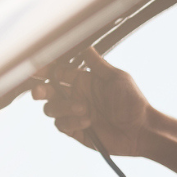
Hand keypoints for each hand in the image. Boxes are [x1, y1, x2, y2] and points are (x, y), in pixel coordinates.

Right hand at [31, 47, 152, 157]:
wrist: (141, 130)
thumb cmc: (133, 102)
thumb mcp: (116, 78)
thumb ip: (97, 64)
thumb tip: (84, 45)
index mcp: (84, 81)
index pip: (58, 73)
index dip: (44, 70)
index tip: (34, 68)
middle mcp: (77, 96)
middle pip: (48, 92)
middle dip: (41, 90)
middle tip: (40, 92)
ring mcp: (75, 114)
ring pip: (51, 109)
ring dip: (63, 107)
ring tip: (83, 108)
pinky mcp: (76, 131)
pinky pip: (62, 125)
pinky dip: (71, 121)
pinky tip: (87, 121)